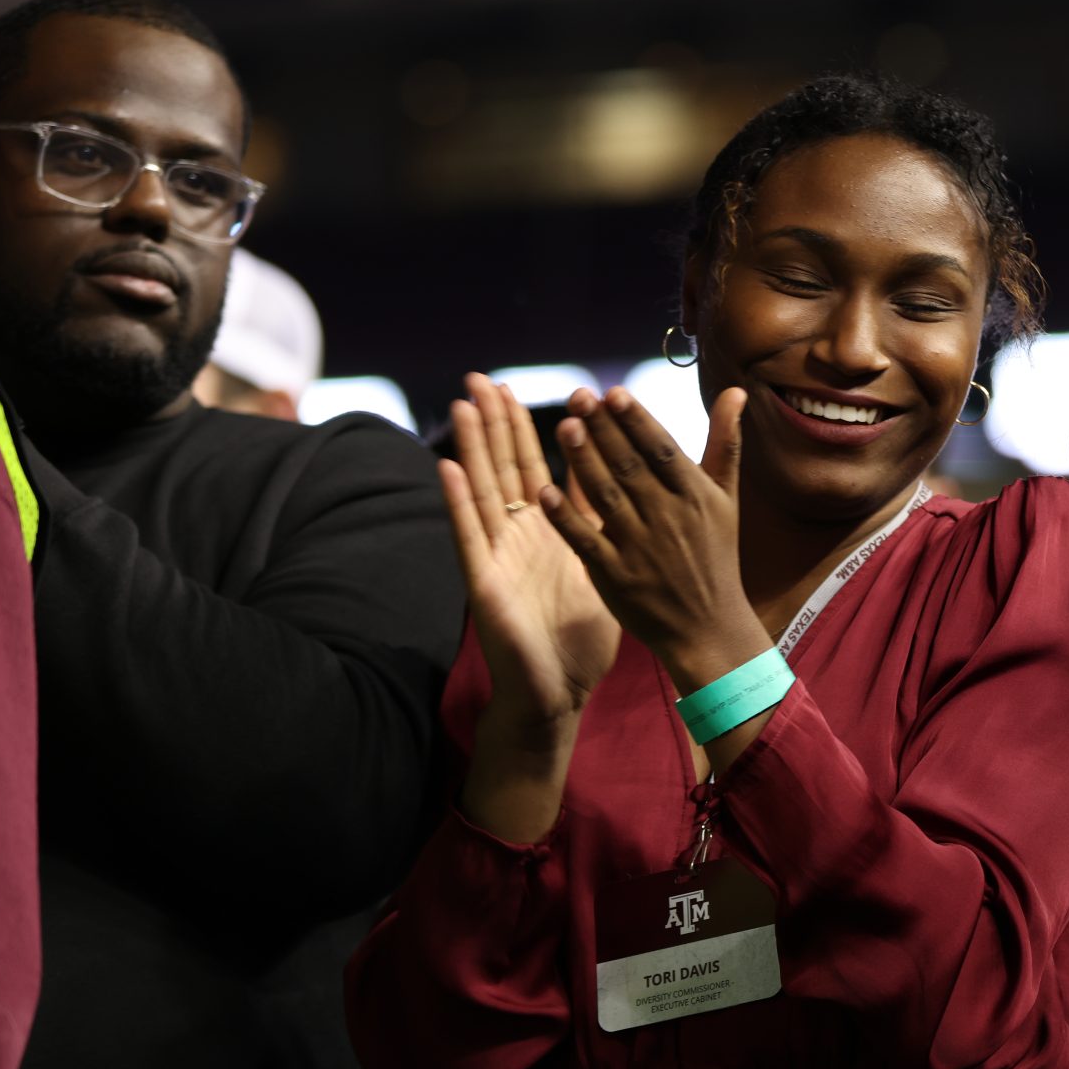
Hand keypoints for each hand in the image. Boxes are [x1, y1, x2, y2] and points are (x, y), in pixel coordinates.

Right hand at [441, 375, 621, 840]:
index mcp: (551, 532)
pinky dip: (457, 502)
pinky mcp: (484, 582)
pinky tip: (445, 468)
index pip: (537, 468)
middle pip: (504, 469)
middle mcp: (519, 537)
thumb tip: (622, 486)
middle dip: (494, 424)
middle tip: (482, 377)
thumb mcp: (601, 567)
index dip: (529, 428)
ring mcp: (497, 556)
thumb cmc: (579, 638)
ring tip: (463, 405)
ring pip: (481, 491)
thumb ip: (604, 526)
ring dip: (471, 449)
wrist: (560, 692)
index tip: (520, 387)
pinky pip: (469, 536)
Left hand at [546, 385, 770, 695]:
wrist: (709, 629)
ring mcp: (641, 549)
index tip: (613, 392)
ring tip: (564, 427)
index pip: (662, 449)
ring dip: (584, 462)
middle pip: (630, 467)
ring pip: (607, 498)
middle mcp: (669, 519)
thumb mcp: (727, 500)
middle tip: (578, 396)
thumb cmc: (716, 557)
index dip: (637, 420)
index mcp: (696, 497)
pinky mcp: (617, 577)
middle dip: (604, 430)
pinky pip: (586, 542)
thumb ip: (725, 444)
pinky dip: (566, 518)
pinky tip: (545, 491)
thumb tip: (736, 392)